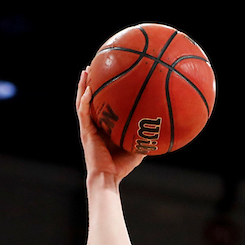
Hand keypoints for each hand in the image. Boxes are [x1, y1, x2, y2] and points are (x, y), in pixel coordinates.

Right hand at [76, 69, 144, 183]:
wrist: (108, 178)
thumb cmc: (122, 167)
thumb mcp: (138, 147)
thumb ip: (145, 135)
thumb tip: (162, 126)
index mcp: (103, 127)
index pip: (101, 105)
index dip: (102, 91)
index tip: (107, 76)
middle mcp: (94, 125)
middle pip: (89, 99)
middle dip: (90, 83)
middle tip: (93, 67)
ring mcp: (88, 128)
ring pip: (82, 102)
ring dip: (83, 86)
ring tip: (86, 71)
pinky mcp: (86, 132)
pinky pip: (84, 113)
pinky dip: (85, 100)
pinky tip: (88, 89)